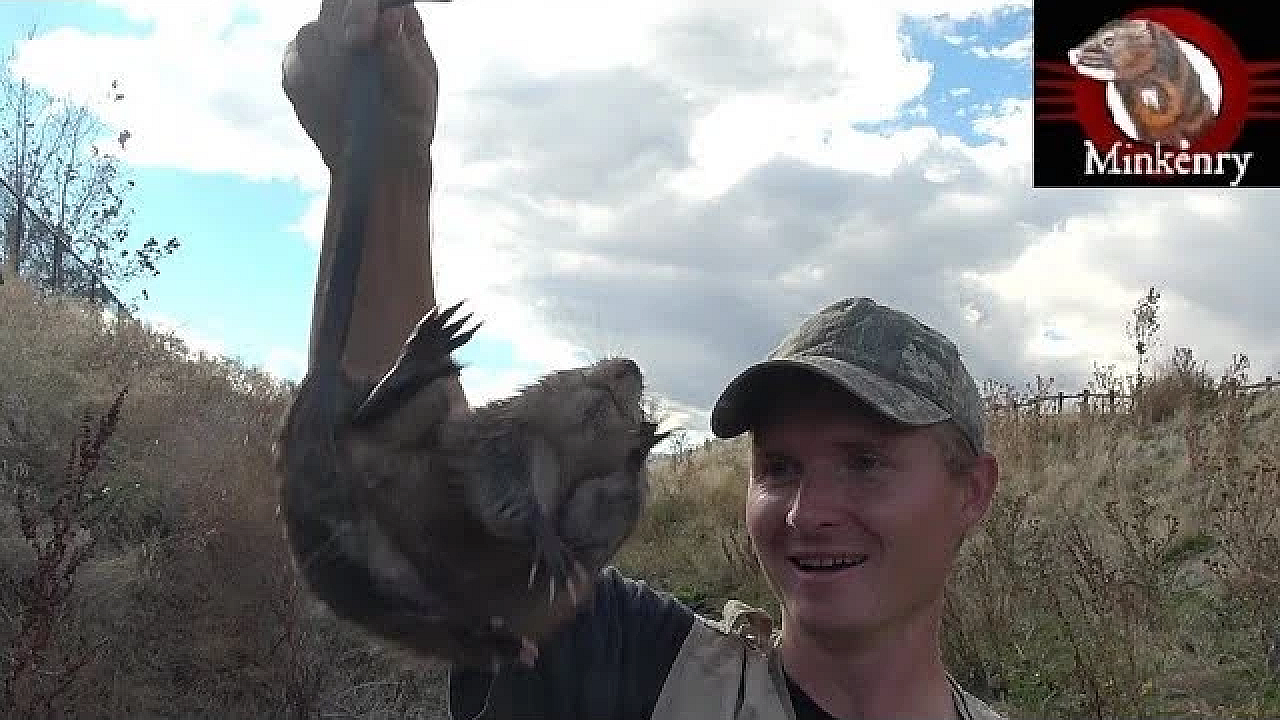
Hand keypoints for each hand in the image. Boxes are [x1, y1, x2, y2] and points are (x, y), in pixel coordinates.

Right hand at [283, 0, 438, 170]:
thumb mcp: (415, 94)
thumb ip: (401, 56)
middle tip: (351, 73)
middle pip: (332, 6)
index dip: (360, 8)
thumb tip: (390, 18)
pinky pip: (292, 67)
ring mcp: (324, 44)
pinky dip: (309, 89)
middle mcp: (354, 25)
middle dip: (339, 38)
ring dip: (328, 72)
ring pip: (308, 36)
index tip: (360, 37)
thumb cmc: (408, 123)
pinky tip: (331, 108)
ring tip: (351, 102)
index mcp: (391, 23)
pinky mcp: (298, 68)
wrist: (380, 161)